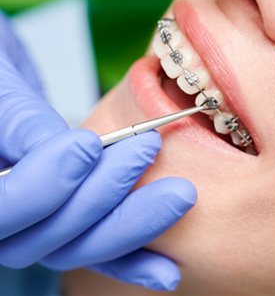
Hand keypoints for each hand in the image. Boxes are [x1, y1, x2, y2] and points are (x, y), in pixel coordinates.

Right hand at [0, 12, 195, 290]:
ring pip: (80, 246)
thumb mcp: (1, 85)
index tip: (89, 144)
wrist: (6, 81)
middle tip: (147, 150)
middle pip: (49, 238)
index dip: (46, 183)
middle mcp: (6, 217)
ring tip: (180, 194)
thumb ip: (23, 122)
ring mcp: (41, 223)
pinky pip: (99, 250)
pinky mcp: (72, 220)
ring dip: (134, 224)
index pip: (5, 207)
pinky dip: (132, 260)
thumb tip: (73, 150)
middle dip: (105, 198)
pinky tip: (166, 270)